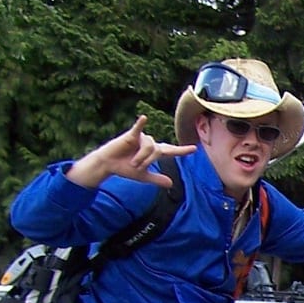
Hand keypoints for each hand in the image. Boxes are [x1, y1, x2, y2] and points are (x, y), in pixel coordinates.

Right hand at [66, 115, 194, 188]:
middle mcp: (150, 143)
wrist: (109, 165)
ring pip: (150, 147)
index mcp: (154, 152)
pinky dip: (140, 124)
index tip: (194, 149)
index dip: (182, 150)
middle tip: (137, 168)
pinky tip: (144, 118)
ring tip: (131, 162)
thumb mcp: (143, 176)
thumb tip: (171, 184)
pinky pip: (138, 129)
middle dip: (149, 161)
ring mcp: (141, 138)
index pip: (171, 151)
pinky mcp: (131, 135)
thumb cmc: (125, 168)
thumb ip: (157, 179)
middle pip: (159, 151)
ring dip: (141, 157)